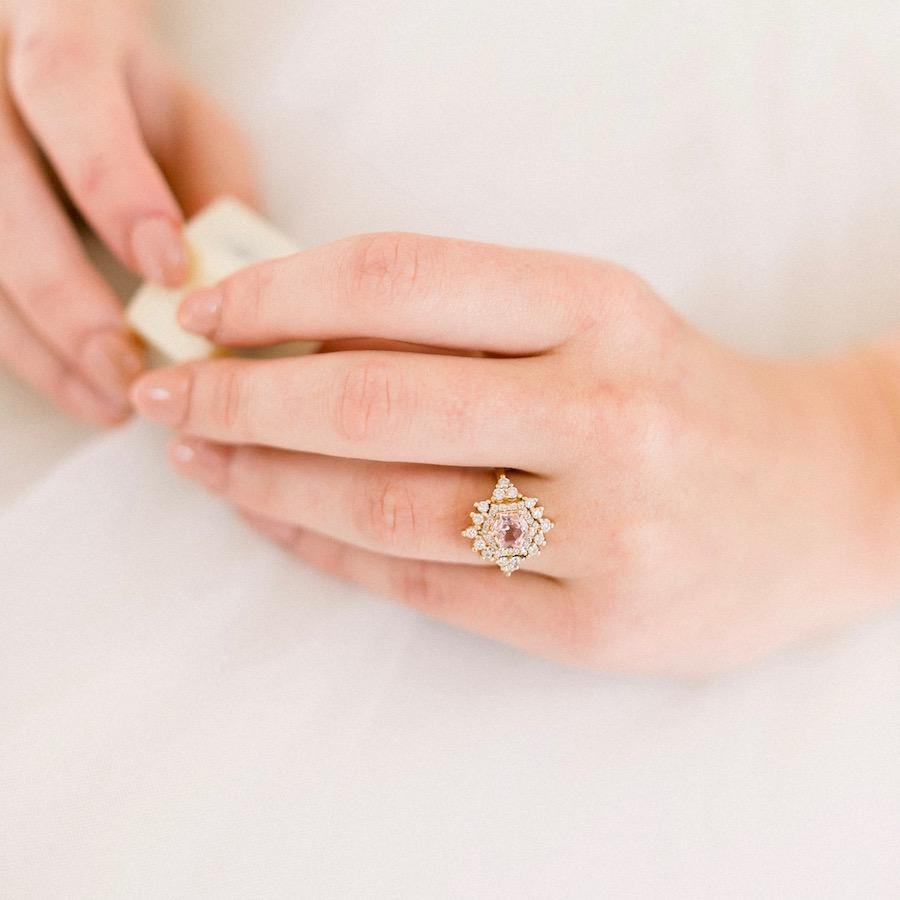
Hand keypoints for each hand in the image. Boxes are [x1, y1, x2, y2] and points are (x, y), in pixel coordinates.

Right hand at [0, 0, 255, 424]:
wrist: (68, 57)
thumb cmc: (141, 101)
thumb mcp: (192, 124)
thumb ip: (213, 188)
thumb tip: (232, 291)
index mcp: (58, 28)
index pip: (65, 89)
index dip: (111, 183)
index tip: (168, 270)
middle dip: (63, 295)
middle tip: (128, 369)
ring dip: (36, 343)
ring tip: (108, 401)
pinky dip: (23, 350)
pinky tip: (74, 386)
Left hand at [130, 232, 899, 674]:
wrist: (821, 497)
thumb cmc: (682, 396)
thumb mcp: (595, 320)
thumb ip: (463, 322)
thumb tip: (295, 330)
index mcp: (599, 307)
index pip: (399, 277)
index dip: (277, 290)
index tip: (202, 310)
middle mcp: (605, 411)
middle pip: (372, 399)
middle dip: (241, 398)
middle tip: (169, 397)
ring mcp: (604, 529)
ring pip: (385, 507)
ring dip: (267, 483)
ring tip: (203, 461)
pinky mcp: (597, 626)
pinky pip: (423, 586)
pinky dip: (327, 550)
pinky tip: (275, 522)